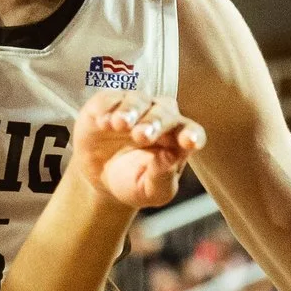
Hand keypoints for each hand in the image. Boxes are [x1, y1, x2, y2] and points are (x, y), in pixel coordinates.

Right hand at [70, 92, 204, 209]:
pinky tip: (103, 123)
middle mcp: (159, 117)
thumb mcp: (149, 191)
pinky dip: (106, 108)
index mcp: (178, 139)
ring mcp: (134, 107)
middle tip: (141, 136)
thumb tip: (171, 157)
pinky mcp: (107, 104)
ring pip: (138, 100)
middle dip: (155, 121)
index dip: (192, 134)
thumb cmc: (133, 184)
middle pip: (165, 111)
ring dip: (131, 111)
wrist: (98, 179)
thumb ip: (162, 176)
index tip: (189, 142)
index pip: (192, 132)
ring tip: (120, 125)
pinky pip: (109, 99)